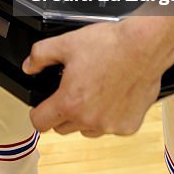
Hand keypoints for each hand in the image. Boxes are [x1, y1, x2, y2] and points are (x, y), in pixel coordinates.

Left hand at [23, 16, 173, 135]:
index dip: (37, 113)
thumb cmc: (111, 44)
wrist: (144, 46)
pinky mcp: (128, 126)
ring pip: (87, 130)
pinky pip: (111, 128)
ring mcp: (110, 126)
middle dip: (63, 112)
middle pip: (63, 128)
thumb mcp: (67, 43)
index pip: (40, 123)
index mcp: (69, 102)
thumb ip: (41, 55)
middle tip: (73, 90)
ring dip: (86, 117)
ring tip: (96, 91)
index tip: (42, 107)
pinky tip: (114, 96)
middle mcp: (89, 120)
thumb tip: (29, 66)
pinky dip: (110, 117)